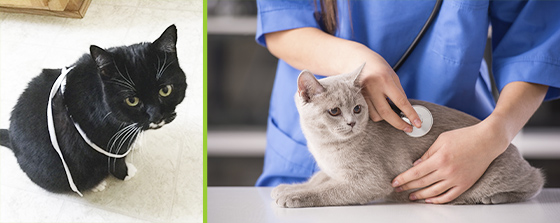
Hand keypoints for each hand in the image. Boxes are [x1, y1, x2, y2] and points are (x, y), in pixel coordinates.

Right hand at [358, 55, 421, 131]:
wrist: (354, 59)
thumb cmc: (376, 65)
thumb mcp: (391, 75)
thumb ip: (398, 92)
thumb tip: (406, 109)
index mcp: (384, 79)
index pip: (400, 101)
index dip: (410, 114)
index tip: (417, 123)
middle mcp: (372, 88)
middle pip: (386, 113)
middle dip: (399, 124)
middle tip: (408, 128)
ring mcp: (362, 94)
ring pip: (376, 116)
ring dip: (386, 118)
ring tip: (391, 112)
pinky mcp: (356, 99)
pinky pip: (368, 113)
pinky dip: (376, 114)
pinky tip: (379, 108)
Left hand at [391, 121, 508, 203]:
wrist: (487, 141)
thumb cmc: (465, 136)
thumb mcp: (442, 140)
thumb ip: (428, 153)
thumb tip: (416, 165)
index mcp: (440, 159)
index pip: (416, 172)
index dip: (404, 178)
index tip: (394, 182)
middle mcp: (447, 171)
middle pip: (422, 183)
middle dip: (408, 187)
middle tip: (398, 189)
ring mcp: (457, 179)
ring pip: (434, 192)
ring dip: (420, 196)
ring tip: (411, 196)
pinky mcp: (465, 184)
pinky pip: (449, 196)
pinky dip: (438, 200)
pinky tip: (430, 200)